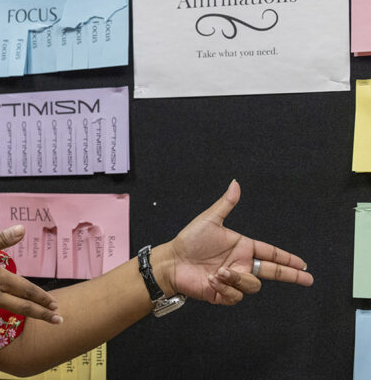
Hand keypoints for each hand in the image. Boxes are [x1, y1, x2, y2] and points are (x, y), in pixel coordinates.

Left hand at [159, 180, 312, 304]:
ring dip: (237, 278)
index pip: (271, 253)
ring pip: (252, 285)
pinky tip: (212, 280)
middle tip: (308, 279)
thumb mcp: (209, 220)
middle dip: (292, 275)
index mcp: (243, 247)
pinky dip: (226, 288)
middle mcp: (241, 264)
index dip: (288, 258)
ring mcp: (233, 280)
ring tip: (218, 272)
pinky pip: (236, 296)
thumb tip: (235, 183)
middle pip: (273, 272)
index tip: (303, 263)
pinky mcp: (223, 294)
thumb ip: (226, 204)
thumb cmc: (189, 241)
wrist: (172, 262)